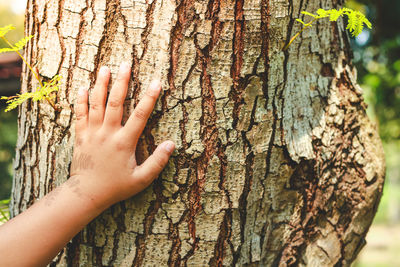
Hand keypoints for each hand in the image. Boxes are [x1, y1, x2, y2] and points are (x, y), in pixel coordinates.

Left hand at [70, 62, 173, 209]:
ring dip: (101, 85)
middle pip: (116, 102)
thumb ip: (157, 162)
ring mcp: (92, 133)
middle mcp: (108, 133)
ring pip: (96, 104)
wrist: (86, 193)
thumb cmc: (116, 187)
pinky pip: (80, 114)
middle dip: (122, 82)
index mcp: (124, 142)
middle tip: (126, 64)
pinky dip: (81, 100)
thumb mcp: (141, 179)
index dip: (149, 98)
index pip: (140, 115)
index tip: (156, 82)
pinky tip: (83, 88)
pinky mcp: (81, 136)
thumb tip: (171, 145)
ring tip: (104, 68)